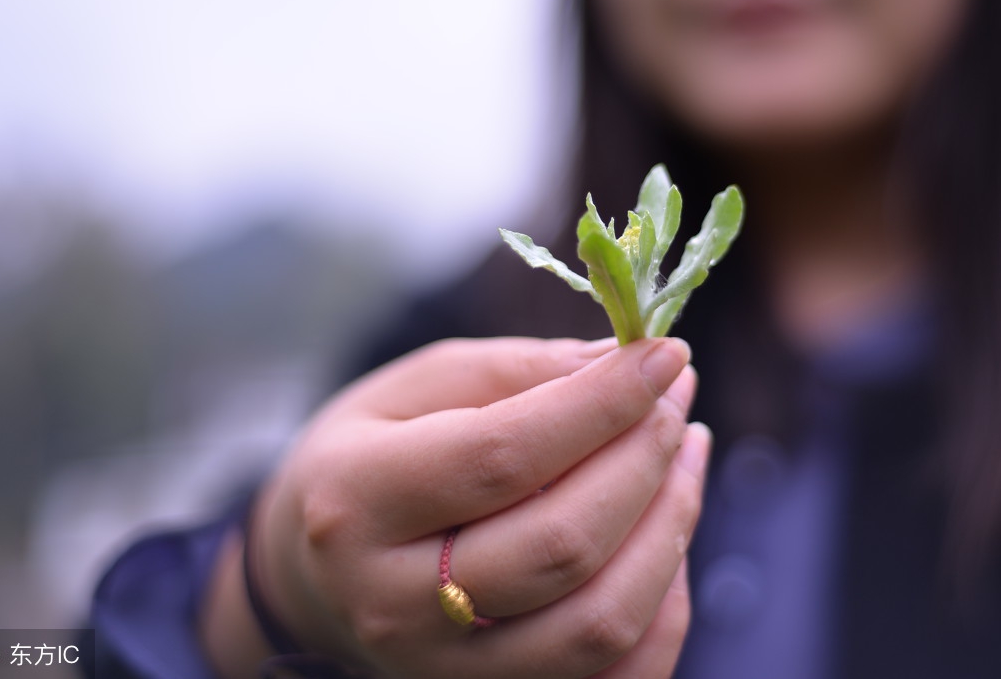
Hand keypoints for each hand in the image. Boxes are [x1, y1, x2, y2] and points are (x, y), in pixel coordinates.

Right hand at [224, 336, 707, 677]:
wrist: (315, 573)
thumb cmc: (373, 455)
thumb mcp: (419, 385)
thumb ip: (517, 370)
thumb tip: (621, 363)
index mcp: (358, 500)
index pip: (503, 455)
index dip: (602, 404)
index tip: (665, 355)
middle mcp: (392, 603)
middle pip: (562, 546)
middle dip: (645, 459)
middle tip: (676, 399)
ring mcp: (444, 672)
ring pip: (599, 622)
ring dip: (671, 527)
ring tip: (685, 452)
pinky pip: (617, 675)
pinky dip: (666, 604)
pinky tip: (665, 533)